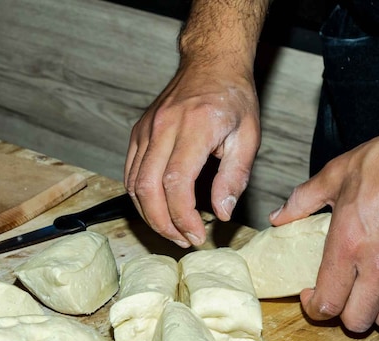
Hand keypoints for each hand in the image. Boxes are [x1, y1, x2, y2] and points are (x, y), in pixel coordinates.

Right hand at [124, 62, 260, 246]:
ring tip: (172, 230)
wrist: (211, 62)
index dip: (183, 216)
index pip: (176, 182)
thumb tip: (222, 213)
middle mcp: (163, 127)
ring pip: (133, 184)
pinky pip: (130, 173)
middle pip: (148, 188)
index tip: (197, 234)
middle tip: (183, 240)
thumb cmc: (233, 98)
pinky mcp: (138, 132)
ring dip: (150, 214)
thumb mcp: (248, 137)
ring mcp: (146, 129)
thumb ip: (234, 177)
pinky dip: (140, 197)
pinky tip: (159, 209)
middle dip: (163, 223)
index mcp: (193, 127)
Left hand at [271, 125, 378, 332]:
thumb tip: (278, 218)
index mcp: (347, 246)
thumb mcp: (334, 176)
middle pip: (357, 322)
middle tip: (340, 296)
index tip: (312, 295)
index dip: (315, 308)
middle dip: (343, 315)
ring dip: (374, 313)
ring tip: (366, 294)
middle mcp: (378, 265)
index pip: (327, 303)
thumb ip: (301, 202)